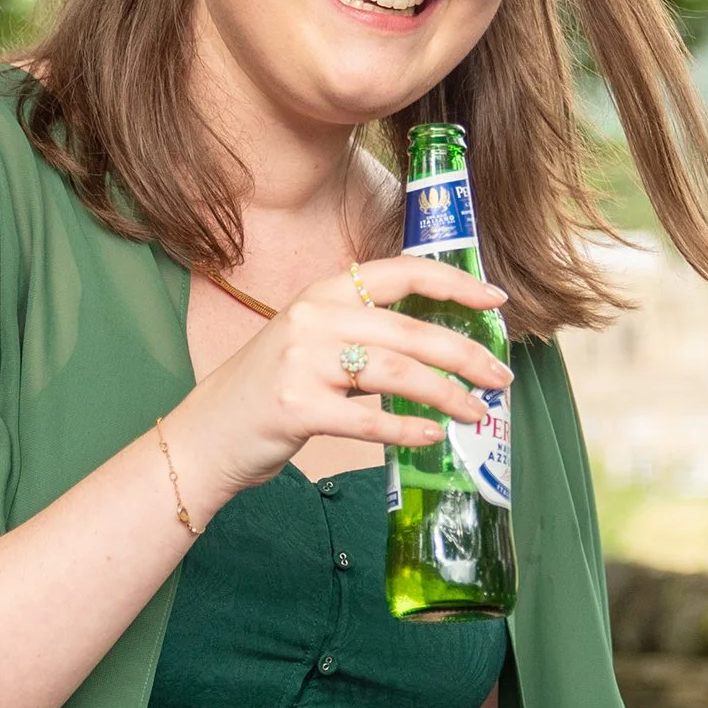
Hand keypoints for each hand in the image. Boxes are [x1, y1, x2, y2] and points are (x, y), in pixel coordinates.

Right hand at [166, 255, 513, 497]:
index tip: (495, 299)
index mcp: (323, 292)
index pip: (400, 272)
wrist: (208, 434)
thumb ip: (363, 333)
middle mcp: (314, 318)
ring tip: (476, 413)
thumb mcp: (311, 341)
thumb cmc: (270, 389)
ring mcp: (302, 363)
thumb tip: (441, 347)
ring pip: (397, 372)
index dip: (453, 282)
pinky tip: (432, 436)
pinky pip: (369, 418)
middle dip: (465, 353)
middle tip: (500, 377)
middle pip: (409, 330)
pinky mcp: (296, 408)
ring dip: (447, 394)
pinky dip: (407, 429)